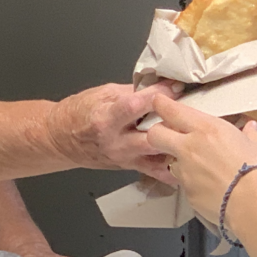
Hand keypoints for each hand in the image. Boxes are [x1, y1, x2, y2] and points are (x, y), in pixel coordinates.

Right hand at [47, 81, 180, 183]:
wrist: (61, 138)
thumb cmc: (78, 113)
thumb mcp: (102, 93)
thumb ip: (130, 91)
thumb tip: (156, 85)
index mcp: (106, 118)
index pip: (137, 105)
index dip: (159, 94)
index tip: (176, 86)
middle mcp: (115, 141)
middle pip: (152, 135)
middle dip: (174, 123)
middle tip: (192, 112)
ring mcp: (123, 157)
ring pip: (157, 156)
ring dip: (177, 145)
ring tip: (195, 135)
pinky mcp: (129, 166)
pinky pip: (155, 171)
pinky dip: (172, 167)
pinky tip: (188, 161)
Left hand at [146, 96, 256, 224]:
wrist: (256, 207)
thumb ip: (251, 135)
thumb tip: (251, 128)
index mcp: (206, 129)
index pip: (171, 111)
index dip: (161, 104)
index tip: (159, 101)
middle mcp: (189, 148)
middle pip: (155, 134)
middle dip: (158, 132)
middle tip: (170, 135)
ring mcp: (185, 172)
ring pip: (169, 160)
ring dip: (178, 160)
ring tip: (199, 166)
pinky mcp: (187, 193)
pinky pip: (184, 183)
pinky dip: (192, 182)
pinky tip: (209, 186)